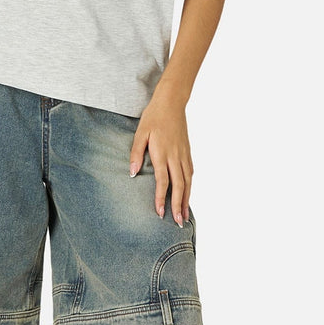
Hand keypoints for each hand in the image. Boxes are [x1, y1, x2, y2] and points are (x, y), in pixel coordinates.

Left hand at [129, 89, 192, 225]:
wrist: (172, 102)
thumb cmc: (153, 117)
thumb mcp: (140, 133)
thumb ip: (136, 154)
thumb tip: (132, 174)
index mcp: (162, 153)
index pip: (162, 181)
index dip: (161, 198)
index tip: (159, 213)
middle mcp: (176, 156)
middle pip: (179, 186)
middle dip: (178, 205)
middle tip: (177, 222)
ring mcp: (184, 155)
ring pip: (187, 182)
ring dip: (186, 200)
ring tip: (184, 216)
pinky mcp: (188, 152)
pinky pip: (190, 174)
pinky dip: (190, 187)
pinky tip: (188, 195)